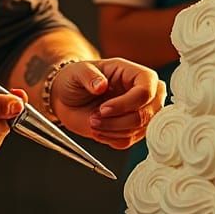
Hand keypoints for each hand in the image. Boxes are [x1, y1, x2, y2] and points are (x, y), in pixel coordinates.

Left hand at [49, 58, 164, 149]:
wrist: (68, 99)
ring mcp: (140, 112)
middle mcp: (143, 93)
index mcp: (134, 73)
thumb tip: (100, 85)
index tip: (103, 108)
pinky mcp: (132, 130)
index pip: (146, 91)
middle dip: (118, 121)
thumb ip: (88, 76)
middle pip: (147, 114)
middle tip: (94, 118)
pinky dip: (111, 139)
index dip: (126, 104)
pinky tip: (98, 130)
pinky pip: (129, 141)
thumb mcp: (77, 72)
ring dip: (112, 130)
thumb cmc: (76, 80)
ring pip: (138, 130)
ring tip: (93, 122)